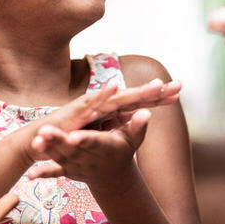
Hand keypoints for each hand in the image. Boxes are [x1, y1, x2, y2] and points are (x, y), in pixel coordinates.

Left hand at [26, 109, 151, 185]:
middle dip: (58, 141)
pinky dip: (44, 173)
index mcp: (104, 146)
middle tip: (44, 132)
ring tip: (35, 143)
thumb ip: (138, 125)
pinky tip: (30, 175)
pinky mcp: (69, 170)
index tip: (74, 136)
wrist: (113, 177)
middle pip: (72, 148)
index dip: (84, 139)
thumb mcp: (133, 139)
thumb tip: (147, 113)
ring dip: (47, 151)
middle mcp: (89, 157)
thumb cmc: (123, 150)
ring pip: (60, 158)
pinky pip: (55, 173)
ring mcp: (77, 165)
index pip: (94, 141)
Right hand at [38, 78, 180, 133]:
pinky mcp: (76, 112)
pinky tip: (114, 88)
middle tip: (177, 85)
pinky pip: (91, 103)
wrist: (44, 139)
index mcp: (111, 110)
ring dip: (136, 91)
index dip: (158, 96)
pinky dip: (102, 95)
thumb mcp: (102, 131)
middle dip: (155, 90)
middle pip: (134, 96)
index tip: (179, 91)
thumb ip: (121, 123)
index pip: (139, 102)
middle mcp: (103, 104)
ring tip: (156, 85)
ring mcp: (91, 106)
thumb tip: (140, 117)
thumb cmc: (73, 133)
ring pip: (118, 98)